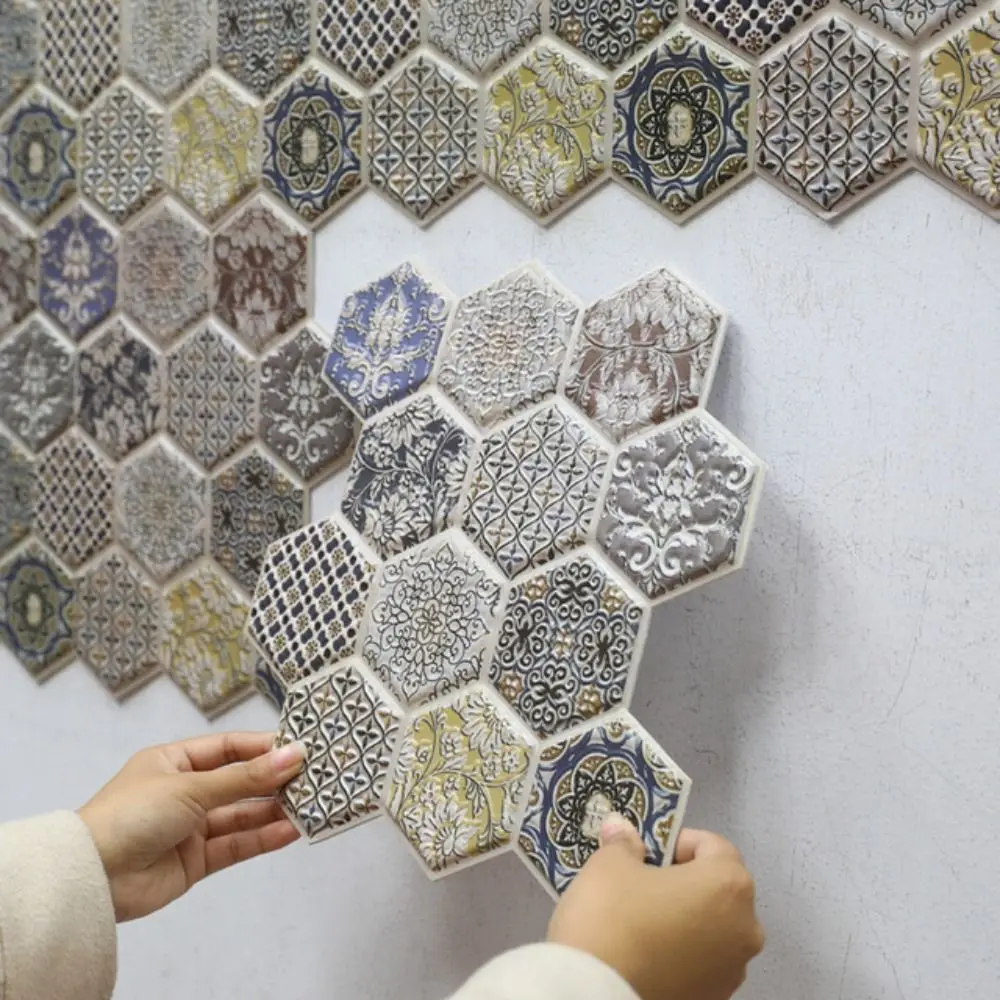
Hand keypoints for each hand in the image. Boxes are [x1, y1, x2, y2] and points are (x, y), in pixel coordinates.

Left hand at [78, 732, 304, 921]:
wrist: (92, 876)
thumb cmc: (134, 813)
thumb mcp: (191, 787)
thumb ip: (245, 777)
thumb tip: (293, 755)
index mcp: (174, 762)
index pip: (228, 748)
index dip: (263, 747)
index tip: (300, 747)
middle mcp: (185, 792)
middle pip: (238, 782)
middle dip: (273, 781)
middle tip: (314, 777)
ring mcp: (191, 828)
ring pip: (241, 815)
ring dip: (273, 811)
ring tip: (309, 805)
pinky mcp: (196, 861)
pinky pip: (236, 845)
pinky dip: (262, 838)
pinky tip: (290, 831)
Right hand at [548, 816, 764, 999]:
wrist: (597, 995)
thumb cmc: (612, 916)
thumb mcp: (610, 865)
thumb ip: (624, 844)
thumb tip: (622, 830)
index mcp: (729, 886)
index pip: (714, 847)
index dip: (679, 842)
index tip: (646, 852)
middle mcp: (745, 929)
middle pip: (719, 889)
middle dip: (684, 881)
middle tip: (642, 884)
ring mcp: (733, 971)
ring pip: (712, 928)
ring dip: (686, 918)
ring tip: (642, 922)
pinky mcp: (713, 999)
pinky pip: (702, 962)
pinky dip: (682, 952)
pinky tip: (646, 953)